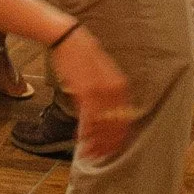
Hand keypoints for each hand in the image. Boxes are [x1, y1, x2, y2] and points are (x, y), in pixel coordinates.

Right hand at [50, 25, 131, 161]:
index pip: (125, 118)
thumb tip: (107, 111)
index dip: (120, 136)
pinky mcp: (85, 92)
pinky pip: (88, 118)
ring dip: (96, 142)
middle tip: (102, 156)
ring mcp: (100, 91)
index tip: (114, 148)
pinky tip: (82, 142)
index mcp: (121, 85)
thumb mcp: (102, 71)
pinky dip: (85, 132)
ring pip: (102, 125)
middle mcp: (114, 90)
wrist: (68, 38)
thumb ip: (108, 90)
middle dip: (109, 143)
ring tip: (91, 154)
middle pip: (115, 125)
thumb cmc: (82, 54)